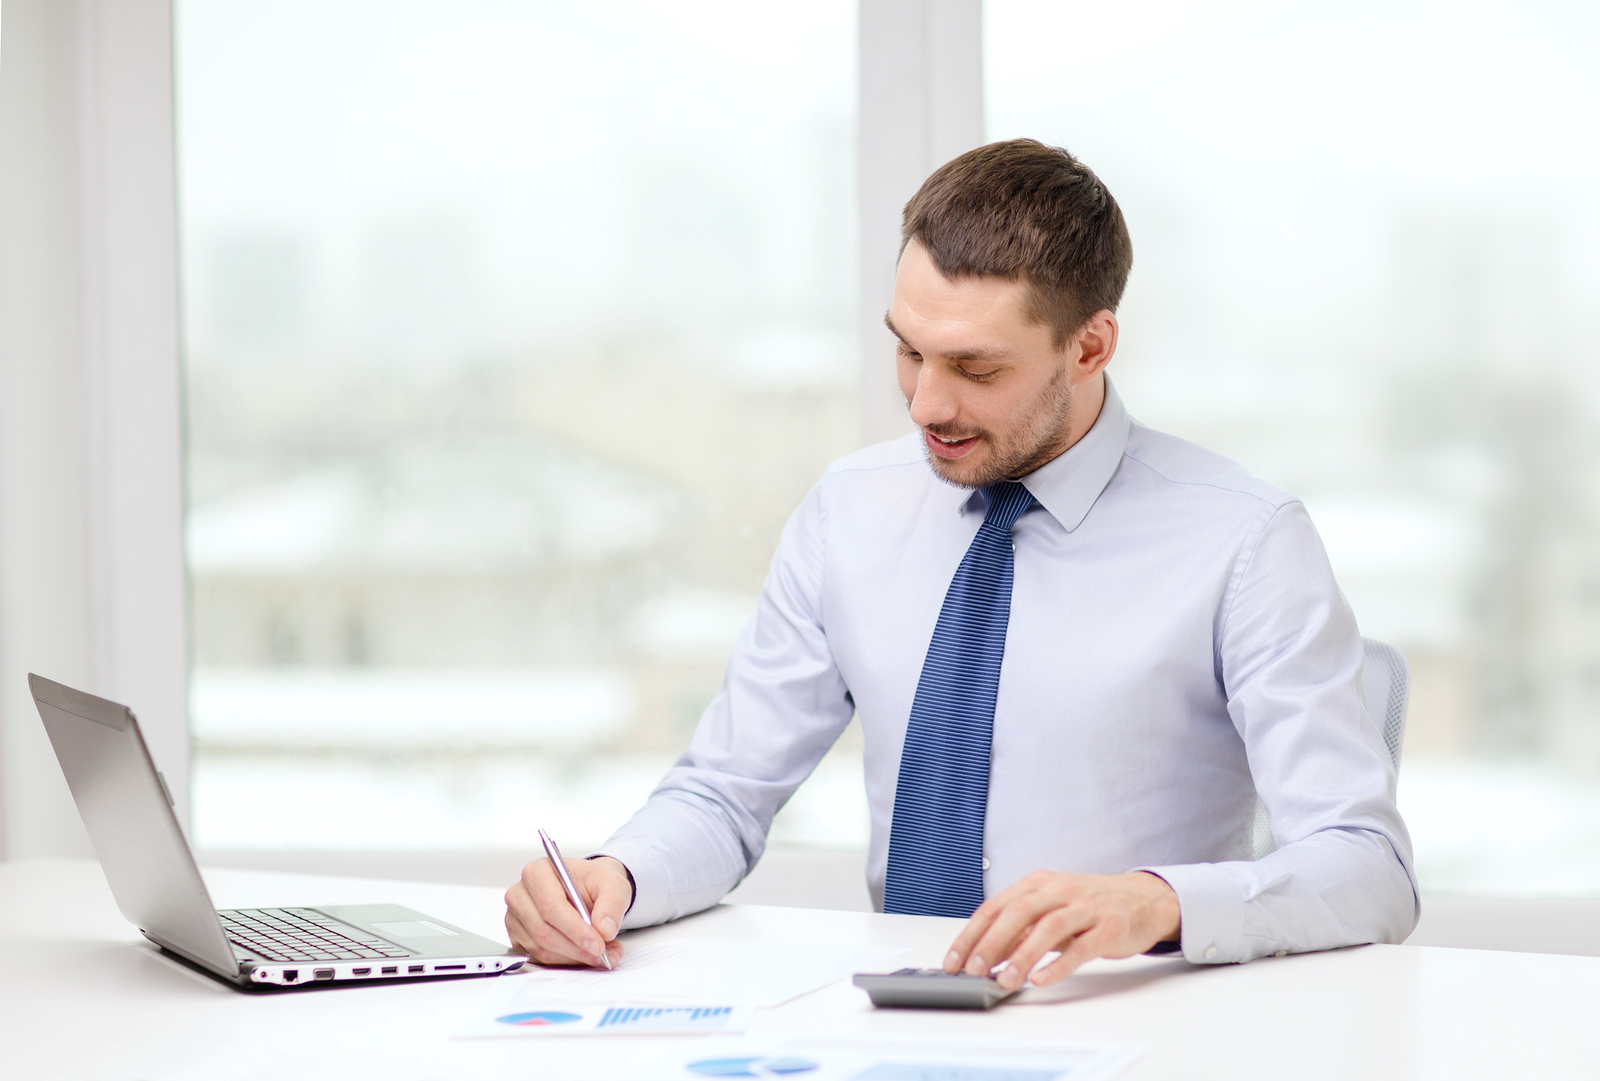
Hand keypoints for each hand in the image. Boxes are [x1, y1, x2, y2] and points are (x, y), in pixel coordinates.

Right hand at [505, 855, 632, 967]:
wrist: (587, 889)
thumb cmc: (593, 882)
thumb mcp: (613, 884)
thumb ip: (612, 904)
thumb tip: (604, 929)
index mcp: (538, 872)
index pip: (551, 907)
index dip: (574, 929)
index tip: (597, 943)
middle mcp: (521, 894)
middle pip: (543, 931)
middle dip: (576, 948)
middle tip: (602, 953)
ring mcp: (517, 918)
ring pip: (542, 948)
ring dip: (574, 956)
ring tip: (602, 954)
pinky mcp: (519, 938)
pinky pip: (540, 957)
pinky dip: (565, 961)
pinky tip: (584, 954)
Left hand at [943, 870, 1180, 990]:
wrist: (1144, 899)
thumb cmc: (1090, 907)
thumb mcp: (1051, 911)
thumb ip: (1021, 931)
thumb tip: (987, 955)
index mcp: (1039, 884)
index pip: (996, 906)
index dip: (971, 934)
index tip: (953, 960)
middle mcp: (1059, 890)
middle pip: (1017, 913)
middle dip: (990, 943)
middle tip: (973, 970)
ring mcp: (1085, 907)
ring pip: (1047, 928)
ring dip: (1022, 956)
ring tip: (1005, 981)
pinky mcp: (1109, 927)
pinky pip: (1080, 947)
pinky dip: (1058, 964)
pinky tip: (1041, 980)